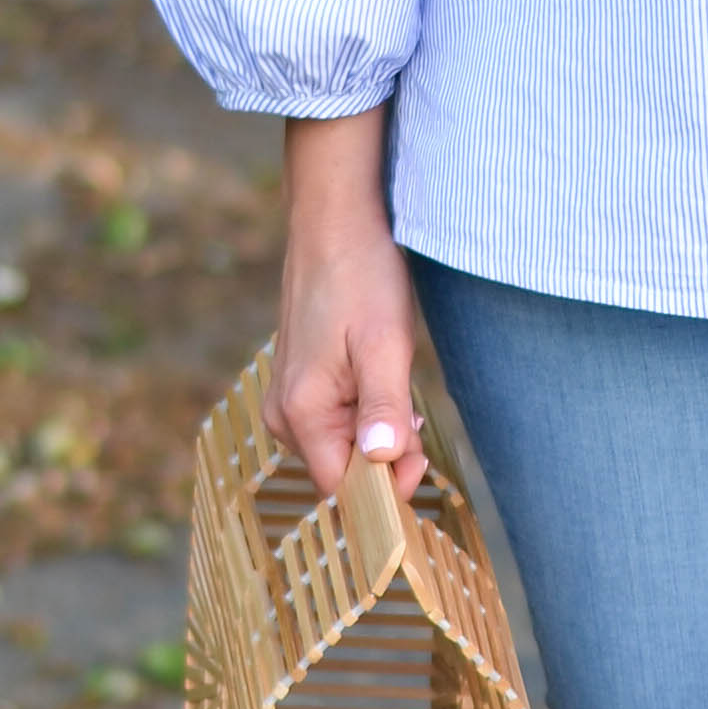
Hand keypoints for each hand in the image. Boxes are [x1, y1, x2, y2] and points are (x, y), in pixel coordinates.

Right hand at [272, 113, 429, 500]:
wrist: (335, 221)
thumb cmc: (360, 276)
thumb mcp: (384, 344)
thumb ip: (383, 407)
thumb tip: (381, 460)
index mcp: (301, 412)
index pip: (342, 488)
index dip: (385, 485)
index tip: (422, 458)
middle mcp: (285, 415)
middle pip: (343, 470)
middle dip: (386, 457)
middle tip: (418, 415)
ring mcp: (290, 399)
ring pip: (343, 446)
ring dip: (379, 432)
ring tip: (402, 389)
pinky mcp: (302, 383)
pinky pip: (337, 420)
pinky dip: (367, 413)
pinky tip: (384, 378)